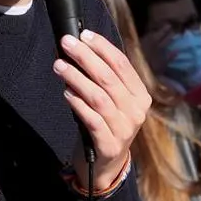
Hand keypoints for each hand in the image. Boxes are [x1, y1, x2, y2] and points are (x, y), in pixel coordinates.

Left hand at [56, 30, 151, 192]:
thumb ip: (106, 79)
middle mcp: (136, 112)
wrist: (107, 165)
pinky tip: (66, 94)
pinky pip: (92, 120)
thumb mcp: (114, 101)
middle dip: (85, 57)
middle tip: (66, 43)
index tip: (83, 34)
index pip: (122, 64)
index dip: (102, 47)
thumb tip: (82, 47)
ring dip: (77, 78)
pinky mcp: (109, 145)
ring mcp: (124, 130)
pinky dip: (78, 105)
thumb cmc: (107, 125)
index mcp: (140, 96)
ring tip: (59, 66)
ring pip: (99, 97)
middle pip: (109, 78)